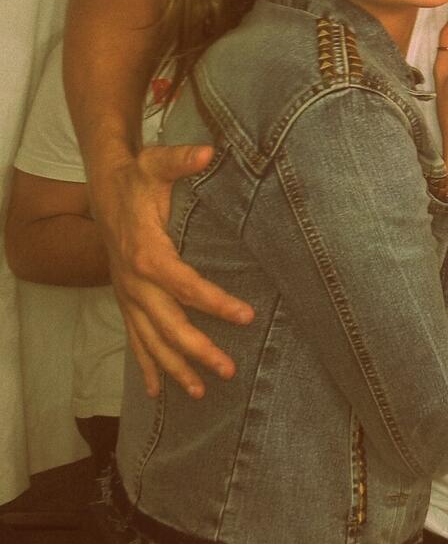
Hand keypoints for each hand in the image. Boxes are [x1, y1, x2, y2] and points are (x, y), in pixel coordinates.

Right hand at [91, 144, 254, 397]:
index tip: (245, 316)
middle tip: (228, 369)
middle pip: (167, 323)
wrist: (105, 186)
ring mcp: (127, 294)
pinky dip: (146, 365)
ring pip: (150, 339)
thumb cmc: (138, 176)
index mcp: (147, 252)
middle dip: (197, 349)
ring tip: (201, 392)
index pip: (185, 285)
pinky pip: (134, 338)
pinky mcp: (126, 298)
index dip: (215, 302)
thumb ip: (183, 159)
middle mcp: (134, 281)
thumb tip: (209, 151)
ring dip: (174, 367)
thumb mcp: (158, 162)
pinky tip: (157, 392)